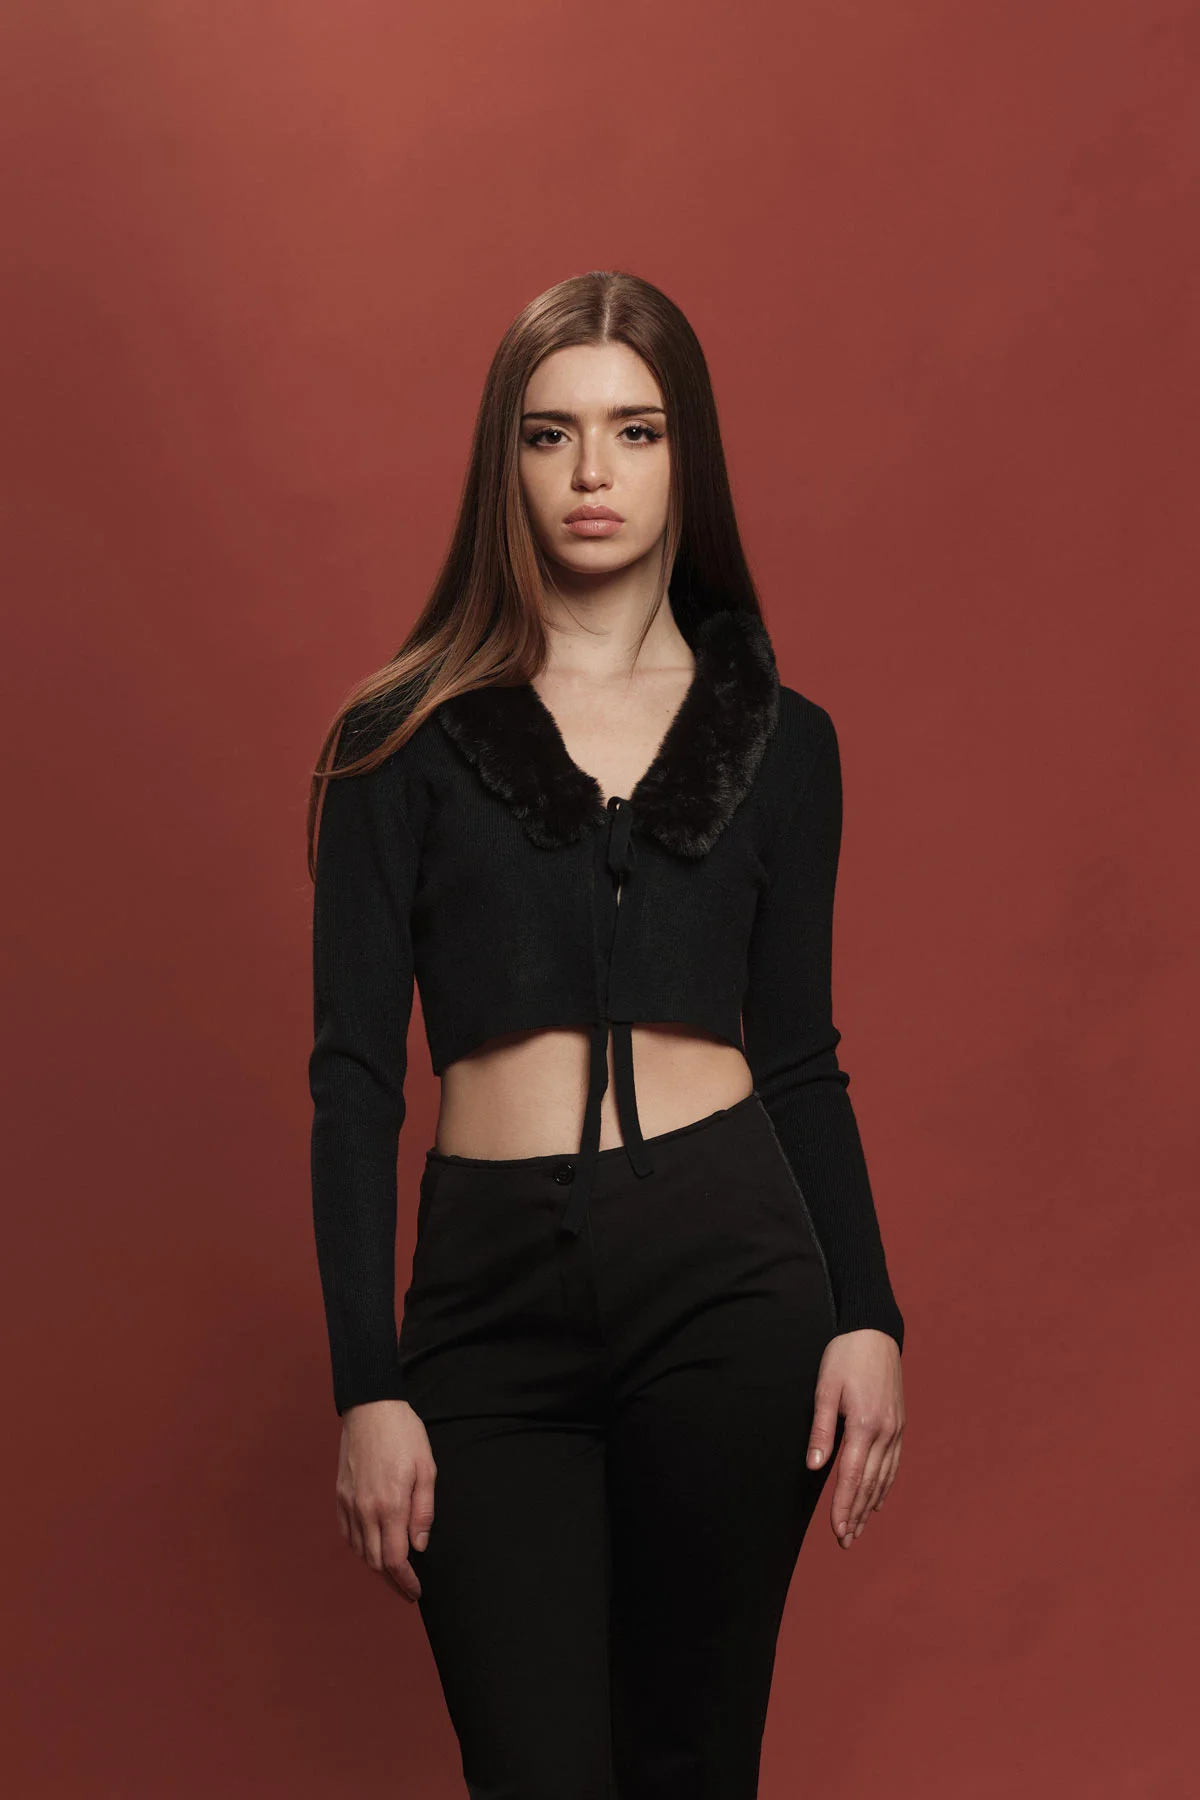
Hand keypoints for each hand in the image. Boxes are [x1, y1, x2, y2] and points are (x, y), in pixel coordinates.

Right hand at [335, 1399, 436, 1600]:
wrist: (371, 1408)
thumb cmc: (404, 1434)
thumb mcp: (426, 1468)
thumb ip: (424, 1510)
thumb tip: (419, 1546)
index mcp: (390, 1504)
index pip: (395, 1560)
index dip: (405, 1582)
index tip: (415, 1592)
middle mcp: (366, 1509)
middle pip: (376, 1562)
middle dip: (393, 1580)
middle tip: (408, 1587)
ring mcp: (349, 1503)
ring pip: (360, 1551)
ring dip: (377, 1565)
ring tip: (394, 1570)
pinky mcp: (340, 1495)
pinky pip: (348, 1534)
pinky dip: (360, 1548)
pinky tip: (372, 1547)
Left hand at [806, 1330, 903, 1548]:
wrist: (875, 1331)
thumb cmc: (845, 1356)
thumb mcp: (825, 1388)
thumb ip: (820, 1429)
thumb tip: (814, 1466)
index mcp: (864, 1425)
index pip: (851, 1477)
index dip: (843, 1507)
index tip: (836, 1532)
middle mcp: (885, 1432)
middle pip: (869, 1484)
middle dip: (856, 1515)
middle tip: (845, 1542)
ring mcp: (895, 1429)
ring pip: (883, 1478)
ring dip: (870, 1506)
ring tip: (858, 1529)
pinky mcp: (899, 1424)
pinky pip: (894, 1463)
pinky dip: (885, 1486)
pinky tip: (877, 1501)